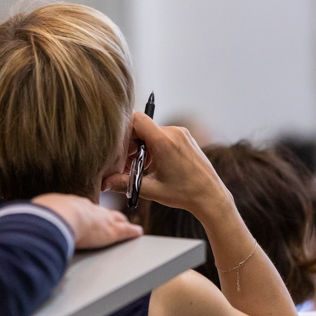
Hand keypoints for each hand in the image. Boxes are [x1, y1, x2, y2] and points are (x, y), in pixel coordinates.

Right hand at [32, 194, 141, 249]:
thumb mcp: (37, 214)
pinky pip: (126, 230)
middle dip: (106, 214)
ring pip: (115, 219)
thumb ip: (34, 218)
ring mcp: (102, 219)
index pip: (81, 207)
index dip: (85, 212)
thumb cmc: (42, 217)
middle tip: (110, 217)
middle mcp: (88, 208)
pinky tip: (138, 232)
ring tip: (125, 223)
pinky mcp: (112, 231)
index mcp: (70, 203)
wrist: (56, 218)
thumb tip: (18, 222)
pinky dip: (132, 232)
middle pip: (101, 211)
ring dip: (120, 222)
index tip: (86, 214)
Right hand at [101, 112, 233, 217]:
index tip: (123, 151)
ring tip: (143, 167)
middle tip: (129, 164)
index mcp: (164, 142)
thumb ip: (125, 183)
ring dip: (143, 147)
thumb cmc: (185, 194)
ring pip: (153, 132)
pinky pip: (164, 135)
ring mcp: (182, 134)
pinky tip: (155, 165)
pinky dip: (155, 147)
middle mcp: (174, 132)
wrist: (211, 197)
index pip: (136, 119)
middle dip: (132, 144)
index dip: (125, 132)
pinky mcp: (187, 138)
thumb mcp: (152, 190)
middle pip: (143, 127)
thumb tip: (104, 183)